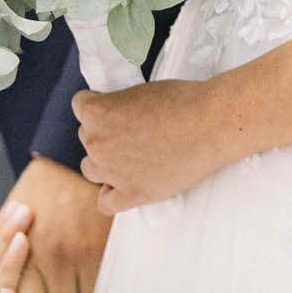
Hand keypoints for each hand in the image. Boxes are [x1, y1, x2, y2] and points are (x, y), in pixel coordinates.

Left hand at [73, 79, 225, 213]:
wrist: (210, 124)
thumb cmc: (183, 102)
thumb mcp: (142, 90)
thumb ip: (119, 105)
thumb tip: (118, 115)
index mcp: (97, 112)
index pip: (80, 106)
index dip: (99, 105)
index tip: (114, 108)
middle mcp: (97, 143)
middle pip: (87, 137)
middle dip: (105, 133)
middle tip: (131, 130)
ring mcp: (113, 171)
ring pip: (91, 169)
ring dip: (105, 162)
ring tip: (129, 155)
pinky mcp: (132, 193)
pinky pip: (106, 202)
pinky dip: (112, 195)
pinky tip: (122, 185)